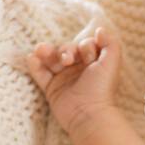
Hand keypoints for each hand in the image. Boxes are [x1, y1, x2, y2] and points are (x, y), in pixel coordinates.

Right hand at [25, 26, 122, 142]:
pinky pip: (40, 73)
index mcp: (93, 64)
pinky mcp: (51, 88)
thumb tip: (100, 29)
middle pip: (66, 49)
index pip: (84, 45)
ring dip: (45, 52)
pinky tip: (32, 58)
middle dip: (64, 49)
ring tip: (40, 50)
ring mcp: (63, 79)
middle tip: (66, 60)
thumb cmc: (102, 89)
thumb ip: (110, 43)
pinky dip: (34, 65)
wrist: (88, 115)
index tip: (88, 57)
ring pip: (51, 59)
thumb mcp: (112, 63)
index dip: (84, 46)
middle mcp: (78, 70)